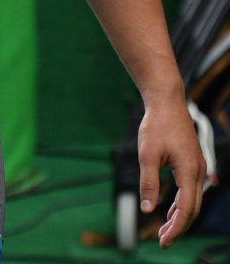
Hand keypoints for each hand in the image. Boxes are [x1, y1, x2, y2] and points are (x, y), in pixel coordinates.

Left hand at [137, 95, 204, 247]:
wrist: (166, 102)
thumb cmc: (156, 125)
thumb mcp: (147, 154)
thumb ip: (149, 182)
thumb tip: (148, 209)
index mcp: (189, 171)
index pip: (186, 209)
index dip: (176, 228)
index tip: (163, 241)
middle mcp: (197, 171)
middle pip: (192, 208)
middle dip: (178, 227)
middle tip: (161, 242)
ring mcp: (196, 167)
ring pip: (192, 200)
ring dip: (179, 217)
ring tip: (164, 231)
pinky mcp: (191, 163)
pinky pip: (190, 190)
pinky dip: (181, 204)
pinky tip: (169, 211)